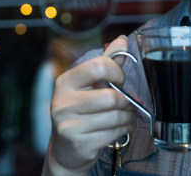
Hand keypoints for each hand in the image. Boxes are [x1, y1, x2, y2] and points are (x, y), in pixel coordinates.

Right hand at [45, 36, 134, 175]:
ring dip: (128, 117)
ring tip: (125, 116)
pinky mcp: (79, 144)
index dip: (117, 72)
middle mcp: (62, 102)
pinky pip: (114, 133)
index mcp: (65, 82)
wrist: (66, 150)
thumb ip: (105, 62)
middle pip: (110, 96)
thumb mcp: (88, 85)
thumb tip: (122, 40)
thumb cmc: (80, 112)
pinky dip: (124, 129)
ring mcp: (68, 125)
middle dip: (126, 101)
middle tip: (126, 103)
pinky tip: (120, 128)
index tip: (119, 80)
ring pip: (115, 116)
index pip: (99, 66)